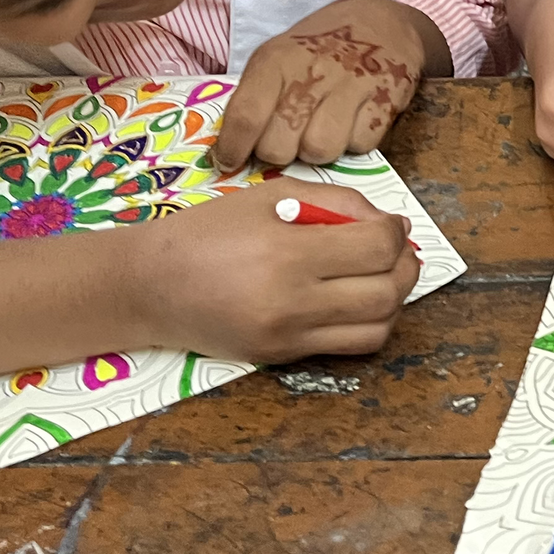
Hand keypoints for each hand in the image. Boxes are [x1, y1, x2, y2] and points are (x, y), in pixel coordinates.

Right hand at [133, 179, 418, 362]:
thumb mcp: (270, 196)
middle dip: (406, 266)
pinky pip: (350, 347)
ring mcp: (288, 337)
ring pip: (378, 327)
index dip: (395, 232)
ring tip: (381, 275)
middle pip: (387, 291)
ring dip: (394, 299)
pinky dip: (370, 323)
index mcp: (286, 253)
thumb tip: (391, 225)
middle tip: (396, 249)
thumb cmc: (208, 231)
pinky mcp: (282, 358)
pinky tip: (357, 299)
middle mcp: (291, 302)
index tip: (391, 224)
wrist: (148, 286)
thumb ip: (337, 202)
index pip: (377, 247)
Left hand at [214, 0, 439, 169]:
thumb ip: (256, 97)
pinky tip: (352, 122)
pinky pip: (360, 145)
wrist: (380, 22)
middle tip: (287, 141)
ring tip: (321, 132)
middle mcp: (312, 71)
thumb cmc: (319, 47)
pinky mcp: (386, 99)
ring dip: (317, 151)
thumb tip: (233, 149)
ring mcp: (352, 85)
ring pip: (319, 150)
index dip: (234, 148)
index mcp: (277, 59)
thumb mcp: (278, 57)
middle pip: (279, 145)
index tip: (230, 162)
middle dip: (279, 153)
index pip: (246, 116)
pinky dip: (354, 142)